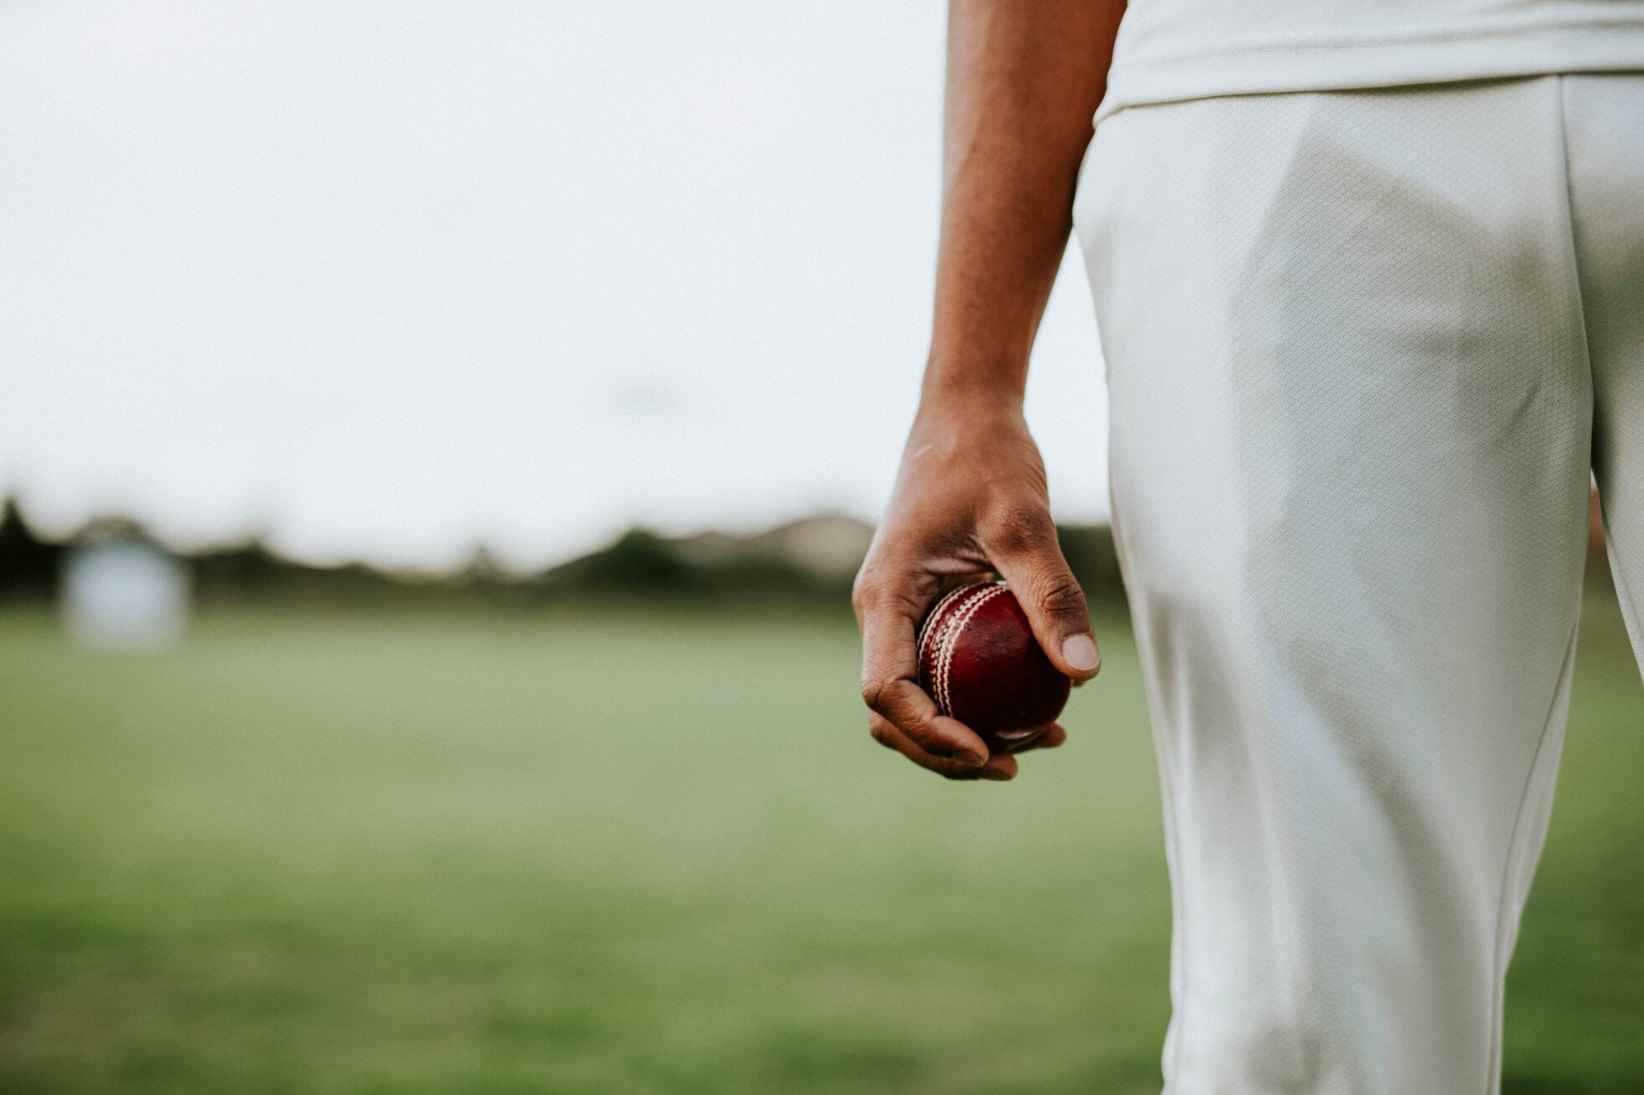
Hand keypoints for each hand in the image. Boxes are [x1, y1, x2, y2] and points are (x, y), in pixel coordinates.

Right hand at [852, 394, 1100, 780]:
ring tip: (1040, 740)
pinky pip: (940, 672)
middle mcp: (881, 613)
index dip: (929, 733)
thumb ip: (1050, 597)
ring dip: (963, 733)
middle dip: (946, 751)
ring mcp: (899, 614)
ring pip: (915, 699)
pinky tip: (1039, 704)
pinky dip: (977, 701)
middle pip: (893, 712)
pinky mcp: (925, 610)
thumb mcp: (1025, 524)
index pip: (885, 690)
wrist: (965, 415)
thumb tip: (1083, 675)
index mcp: (884, 596)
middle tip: (1019, 761)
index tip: (986, 749)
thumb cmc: (988, 458)